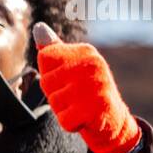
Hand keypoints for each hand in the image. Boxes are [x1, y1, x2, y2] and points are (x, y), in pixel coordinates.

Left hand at [33, 22, 140, 152]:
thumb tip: (38, 28)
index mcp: (85, 51)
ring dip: (63, 110)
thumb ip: (53, 50)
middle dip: (55, 95)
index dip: (51, 75)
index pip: (45, 58)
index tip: (68, 81)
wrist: (114, 121)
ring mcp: (95, 85)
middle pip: (46, 81)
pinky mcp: (96, 108)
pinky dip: (71, 124)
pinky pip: (64, 120)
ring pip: (54, 101)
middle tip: (76, 98)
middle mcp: (92, 64)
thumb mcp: (71, 68)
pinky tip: (85, 119)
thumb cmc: (86, 93)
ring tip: (81, 107)